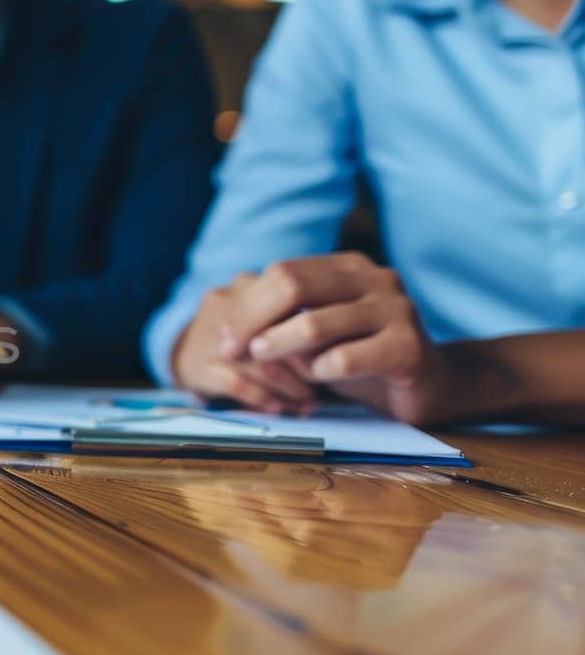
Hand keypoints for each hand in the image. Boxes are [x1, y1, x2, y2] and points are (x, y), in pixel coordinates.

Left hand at [177, 252, 454, 422]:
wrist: (430, 386)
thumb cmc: (362, 357)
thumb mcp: (317, 335)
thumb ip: (281, 323)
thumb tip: (225, 331)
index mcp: (349, 267)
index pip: (283, 273)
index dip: (247, 307)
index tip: (225, 339)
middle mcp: (375, 279)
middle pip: (293, 286)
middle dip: (253, 323)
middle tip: (235, 353)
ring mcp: (396, 310)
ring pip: (314, 324)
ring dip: (280, 350)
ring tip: (266, 364)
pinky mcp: (408, 348)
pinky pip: (343, 359)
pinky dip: (318, 373)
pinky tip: (320, 379)